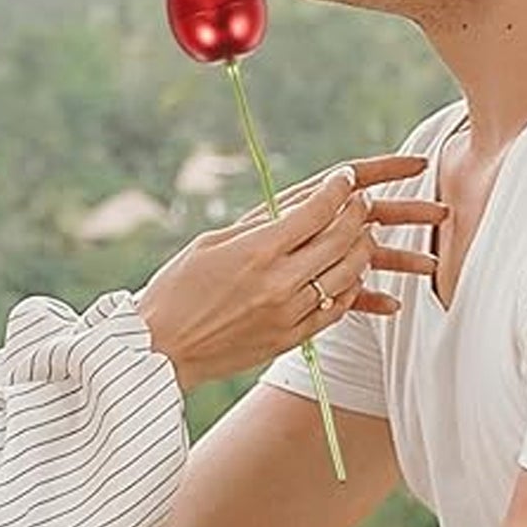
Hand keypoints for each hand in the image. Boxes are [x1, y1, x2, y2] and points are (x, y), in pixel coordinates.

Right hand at [136, 157, 441, 391]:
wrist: (161, 348)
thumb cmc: (177, 289)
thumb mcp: (212, 243)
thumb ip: (258, 225)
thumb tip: (297, 205)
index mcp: (257, 250)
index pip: (316, 210)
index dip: (340, 189)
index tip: (348, 178)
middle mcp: (279, 281)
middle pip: (341, 239)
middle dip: (359, 214)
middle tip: (363, 201)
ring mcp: (289, 313)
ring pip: (347, 274)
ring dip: (363, 250)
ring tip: (365, 234)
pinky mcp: (292, 338)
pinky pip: (336, 309)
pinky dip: (352, 289)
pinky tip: (355, 276)